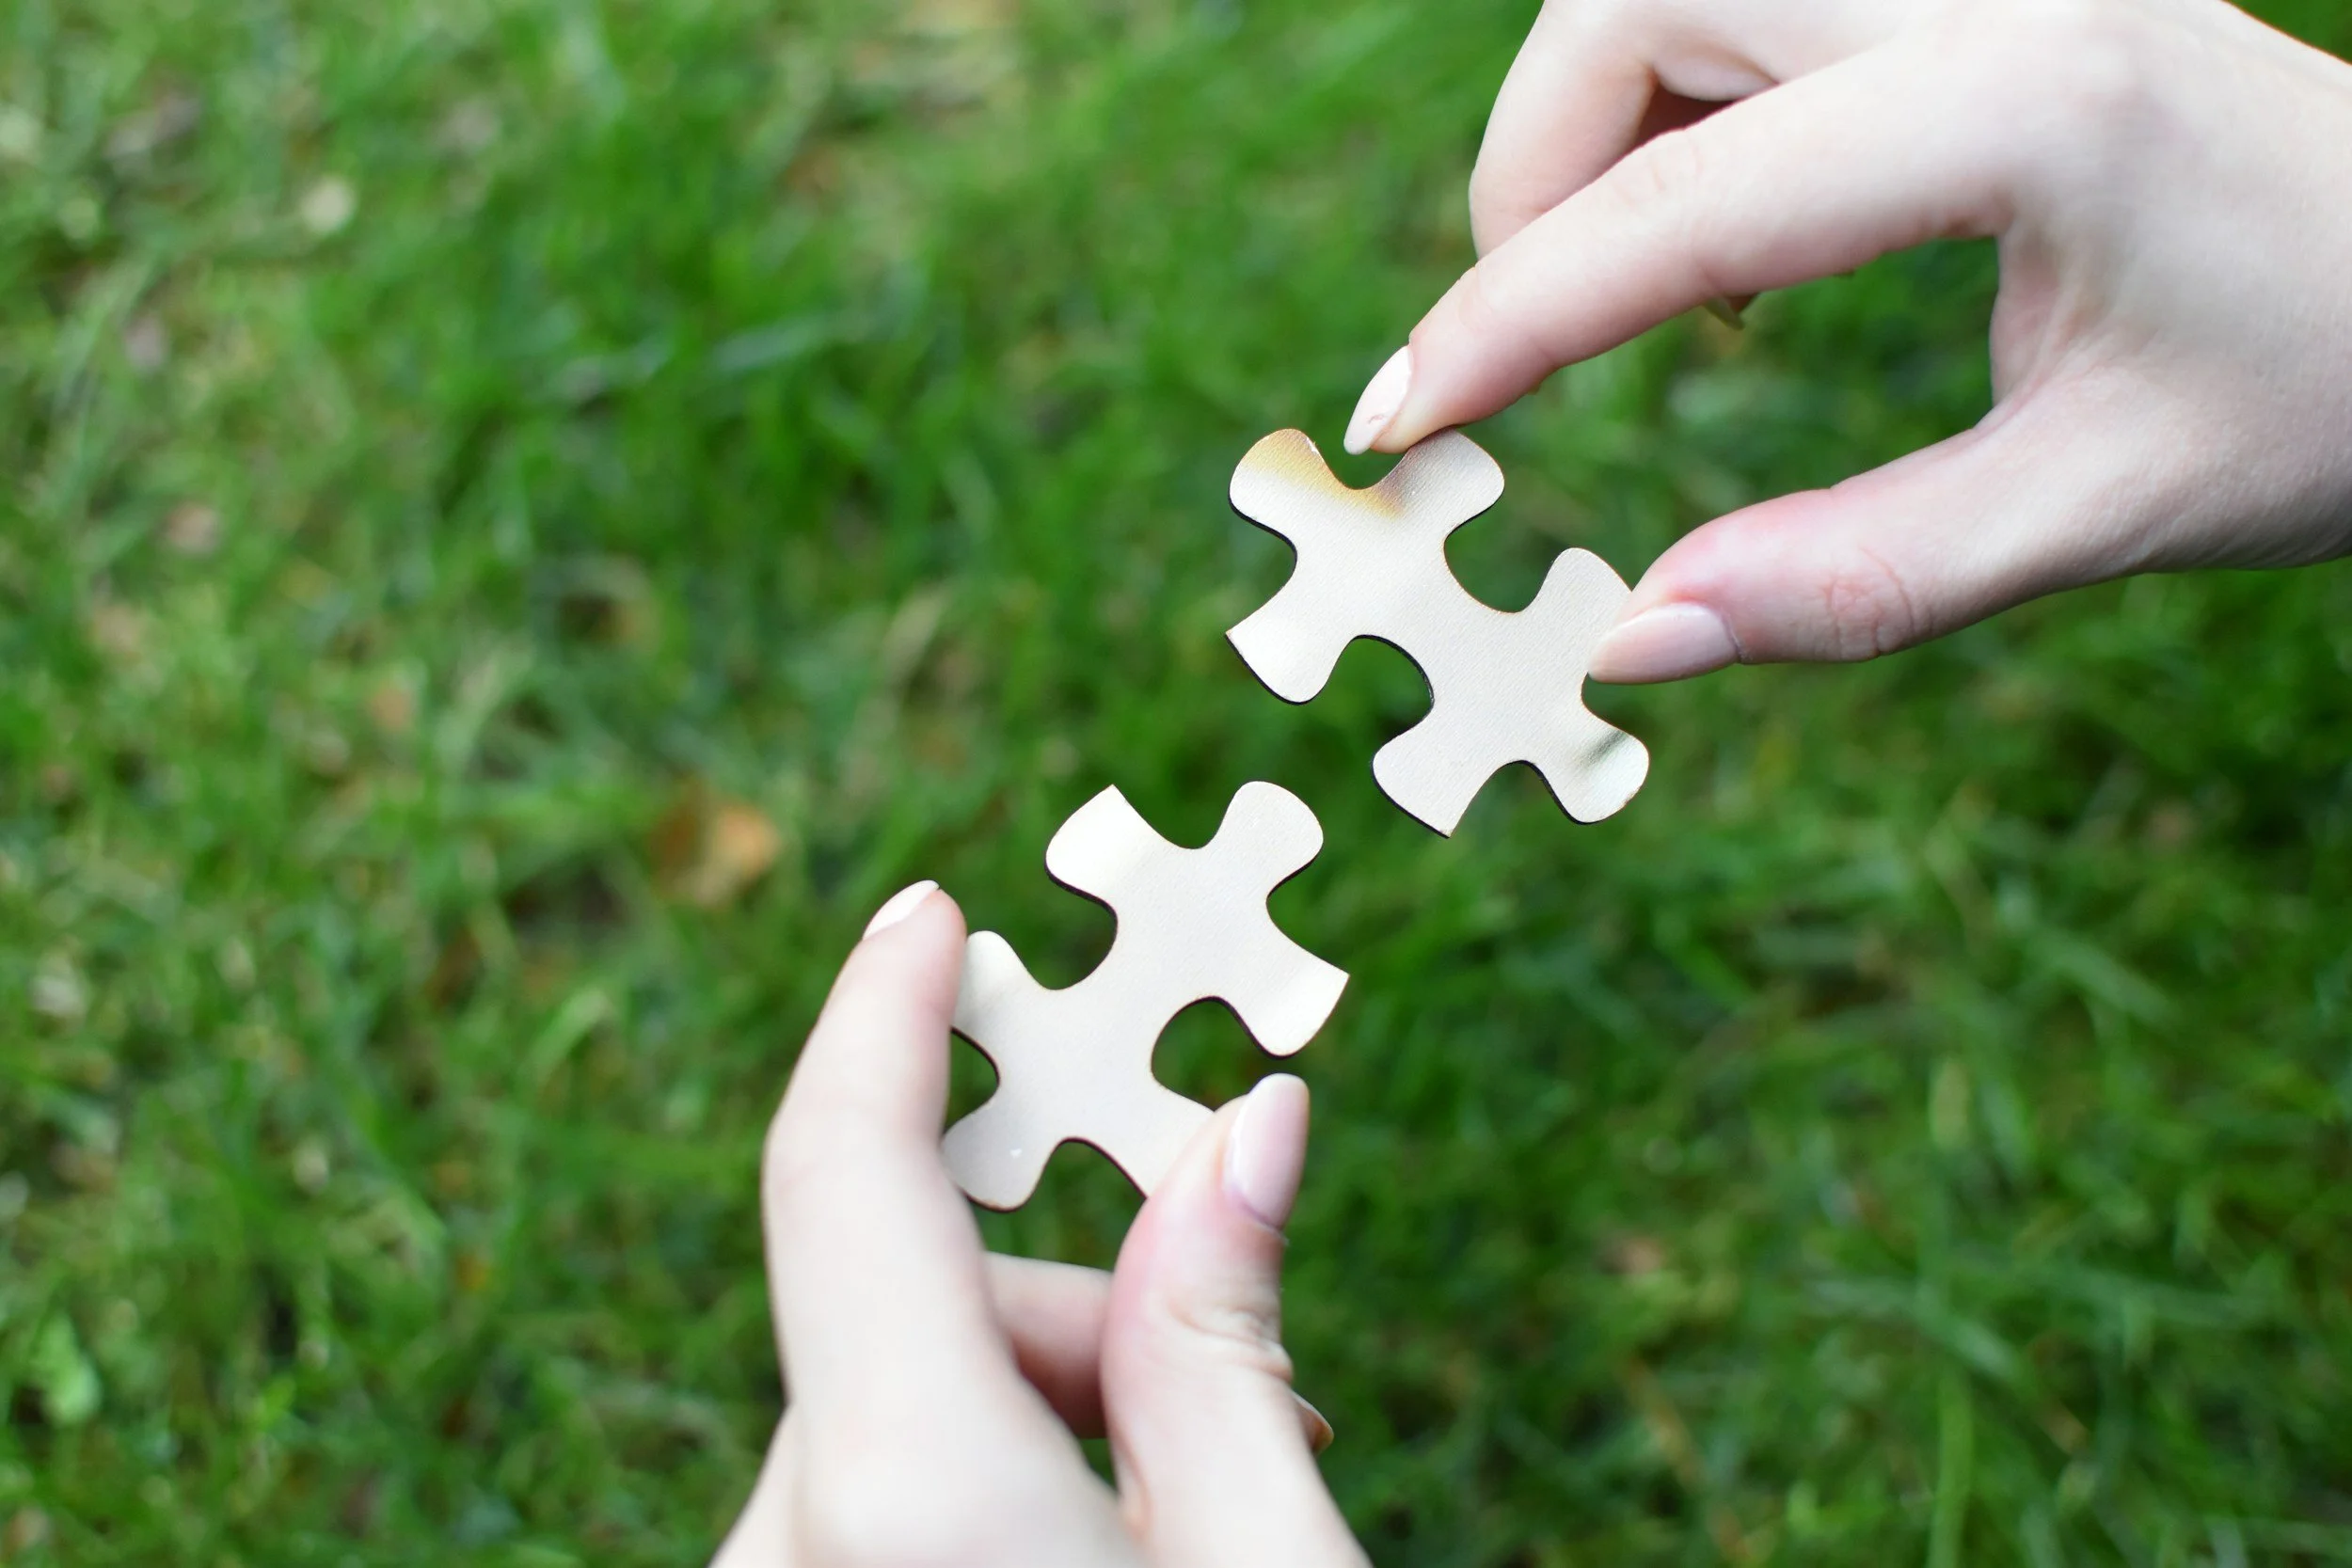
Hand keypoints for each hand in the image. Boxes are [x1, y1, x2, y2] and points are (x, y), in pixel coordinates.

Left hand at [711, 883, 1364, 1567]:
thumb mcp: (1270, 1558)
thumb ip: (1220, 1337)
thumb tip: (1248, 1121)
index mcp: (910, 1493)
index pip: (848, 1176)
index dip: (885, 1019)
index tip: (929, 917)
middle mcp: (787, 1556)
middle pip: (906, 1322)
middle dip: (1077, 1320)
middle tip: (1274, 1412)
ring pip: (884, 1417)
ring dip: (1032, 1415)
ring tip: (1197, 1516)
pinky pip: (858, 1507)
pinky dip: (971, 1492)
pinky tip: (1091, 1553)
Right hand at [1343, 0, 2351, 681]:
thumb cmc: (2335, 395)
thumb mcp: (2103, 510)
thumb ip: (1856, 582)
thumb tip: (1626, 642)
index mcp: (2030, 105)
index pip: (1685, 198)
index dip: (1509, 316)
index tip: (1399, 426)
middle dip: (1532, 164)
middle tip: (1535, 343)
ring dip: (1597, 128)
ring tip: (1641, 302)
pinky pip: (1748, 8)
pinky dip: (1679, 109)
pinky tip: (1743, 246)